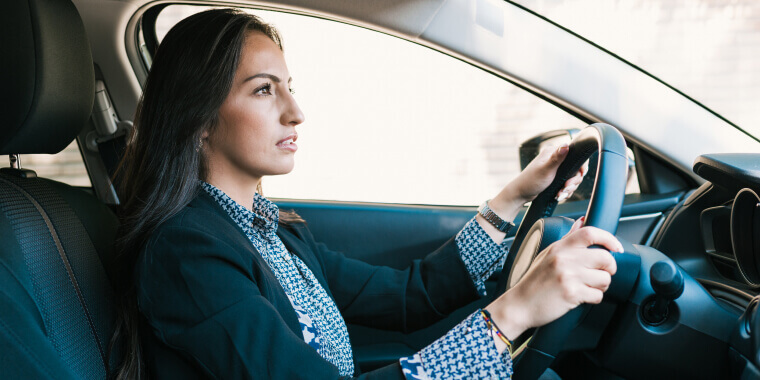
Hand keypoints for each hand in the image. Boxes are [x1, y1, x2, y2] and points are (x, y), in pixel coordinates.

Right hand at [485, 220, 622, 346]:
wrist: (519, 305)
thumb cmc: (534, 281)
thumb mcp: (548, 254)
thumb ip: (567, 239)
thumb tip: (581, 221)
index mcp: (560, 247)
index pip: (590, 233)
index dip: (609, 238)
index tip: (616, 247)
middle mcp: (564, 259)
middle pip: (605, 257)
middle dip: (610, 268)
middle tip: (602, 273)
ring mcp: (568, 276)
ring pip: (604, 279)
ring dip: (601, 286)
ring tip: (588, 287)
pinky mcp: (571, 294)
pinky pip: (597, 296)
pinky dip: (593, 299)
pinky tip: (581, 297)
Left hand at [492, 144, 586, 212]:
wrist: (521, 194)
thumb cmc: (530, 181)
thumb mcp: (545, 170)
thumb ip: (557, 158)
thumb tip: (566, 145)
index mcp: (553, 152)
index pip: (575, 154)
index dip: (581, 166)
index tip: (580, 175)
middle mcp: (555, 159)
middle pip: (576, 169)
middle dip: (573, 181)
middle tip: (565, 188)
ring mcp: (556, 170)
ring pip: (572, 179)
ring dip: (568, 188)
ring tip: (560, 194)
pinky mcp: (555, 179)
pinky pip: (567, 185)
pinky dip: (565, 191)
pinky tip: (558, 195)